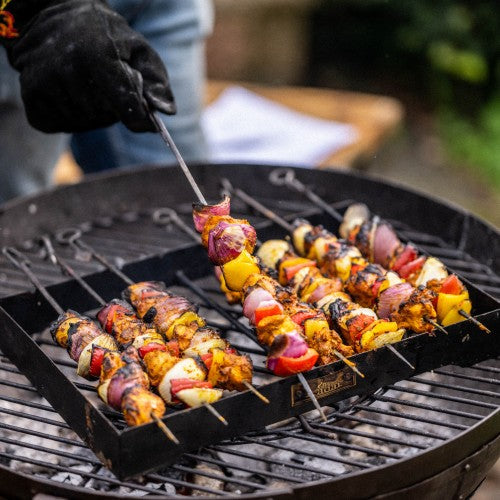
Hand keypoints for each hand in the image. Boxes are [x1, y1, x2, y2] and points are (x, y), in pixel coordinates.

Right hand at [6, 0, 175, 132]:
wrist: (52, 18)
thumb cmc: (104, 37)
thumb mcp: (138, 50)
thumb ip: (157, 83)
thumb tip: (166, 113)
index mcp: (98, 56)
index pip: (128, 107)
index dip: (140, 117)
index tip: (143, 118)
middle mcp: (67, 70)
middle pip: (108, 117)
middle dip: (115, 108)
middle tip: (107, 84)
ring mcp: (44, 85)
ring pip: (86, 124)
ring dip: (93, 113)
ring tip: (87, 85)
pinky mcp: (32, 99)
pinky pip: (62, 125)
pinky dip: (72, 116)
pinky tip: (70, 93)